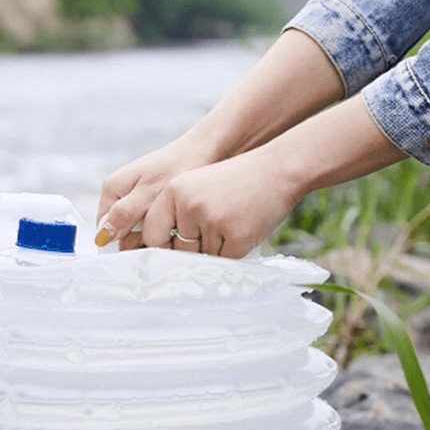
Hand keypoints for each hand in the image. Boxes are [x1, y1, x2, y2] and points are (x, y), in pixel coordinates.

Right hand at [95, 139, 219, 250]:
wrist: (206, 148)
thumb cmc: (178, 166)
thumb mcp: (149, 194)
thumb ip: (124, 215)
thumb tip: (101, 236)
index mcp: (112, 190)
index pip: (104, 230)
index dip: (119, 245)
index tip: (140, 255)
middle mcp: (121, 194)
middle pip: (121, 231)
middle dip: (138, 242)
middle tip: (160, 246)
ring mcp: (136, 197)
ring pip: (137, 229)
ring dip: (152, 237)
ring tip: (171, 237)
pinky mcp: (152, 200)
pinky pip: (151, 223)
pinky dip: (161, 229)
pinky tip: (175, 230)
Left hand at [139, 146, 296, 257]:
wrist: (277, 169)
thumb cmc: (234, 182)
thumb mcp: (195, 186)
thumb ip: (174, 215)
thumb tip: (158, 253)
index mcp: (174, 191)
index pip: (152, 235)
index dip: (161, 247)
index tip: (170, 249)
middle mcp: (190, 206)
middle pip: (179, 251)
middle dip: (194, 247)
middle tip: (215, 225)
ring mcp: (213, 222)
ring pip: (203, 256)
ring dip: (217, 247)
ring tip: (232, 220)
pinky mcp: (236, 236)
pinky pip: (226, 260)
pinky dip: (234, 250)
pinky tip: (243, 227)